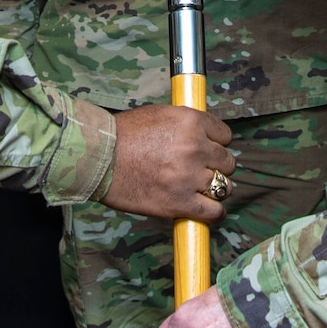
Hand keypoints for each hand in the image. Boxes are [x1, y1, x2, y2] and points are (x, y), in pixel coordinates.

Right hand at [104, 104, 236, 222]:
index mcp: (192, 122)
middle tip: (201, 170)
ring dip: (215, 188)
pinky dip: (214, 212)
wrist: (98, 158)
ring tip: (200, 189)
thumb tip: (202, 135)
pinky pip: (214, 211)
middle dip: (216, 166)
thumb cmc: (123, 135)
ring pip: (224, 187)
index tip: (208, 150)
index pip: (226, 135)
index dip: (216, 144)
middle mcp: (195, 148)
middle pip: (227, 162)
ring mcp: (189, 177)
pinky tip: (206, 209)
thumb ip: (186, 125)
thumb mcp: (160, 115)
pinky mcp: (180, 202)